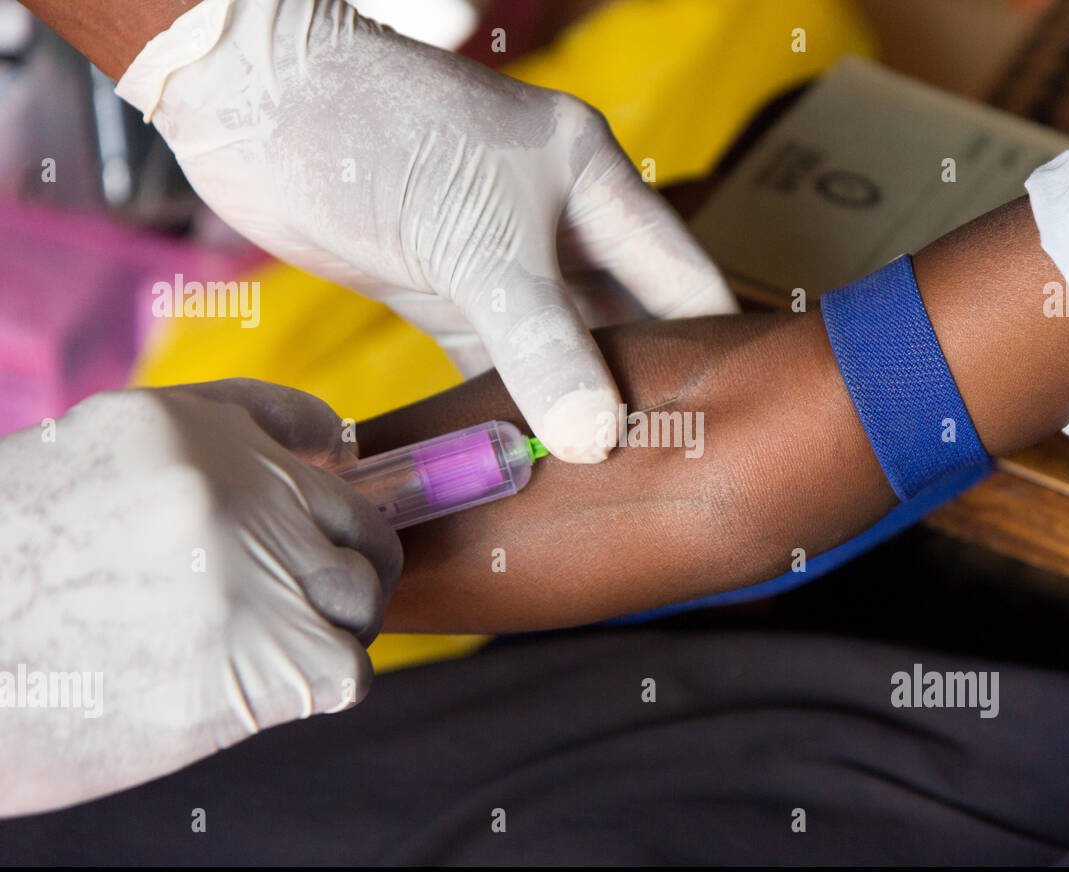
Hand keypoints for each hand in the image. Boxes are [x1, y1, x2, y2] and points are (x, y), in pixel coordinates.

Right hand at [0, 380, 401, 815]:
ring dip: (327, 628)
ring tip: (259, 653)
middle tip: (297, 605)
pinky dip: (318, 684)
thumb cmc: (0, 581)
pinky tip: (260, 691)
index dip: (320, 472)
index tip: (319, 504)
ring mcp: (254, 564)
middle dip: (336, 562)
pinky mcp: (268, 654)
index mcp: (174, 427)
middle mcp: (228, 483)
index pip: (299, 423)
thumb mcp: (68, 479)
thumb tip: (291, 467)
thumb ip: (170, 469)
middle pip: (353, 516)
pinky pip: (347, 667)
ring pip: (358, 592)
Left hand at [115, 0, 737, 461]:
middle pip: (628, 325)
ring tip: (606, 489)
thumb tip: (597, 440)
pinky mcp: (446, 291)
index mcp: (597, 186)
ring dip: (574, 411)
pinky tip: (525, 460)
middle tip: (668, 480)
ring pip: (561, 352)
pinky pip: (496, 363)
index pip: (685, 280)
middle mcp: (561, 226)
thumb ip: (540, 341)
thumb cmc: (379, 134)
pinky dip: (509, 409)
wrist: (254, 100)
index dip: (712, 350)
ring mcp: (502, 263)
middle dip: (644, 394)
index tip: (729, 429)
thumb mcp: (477, 240)